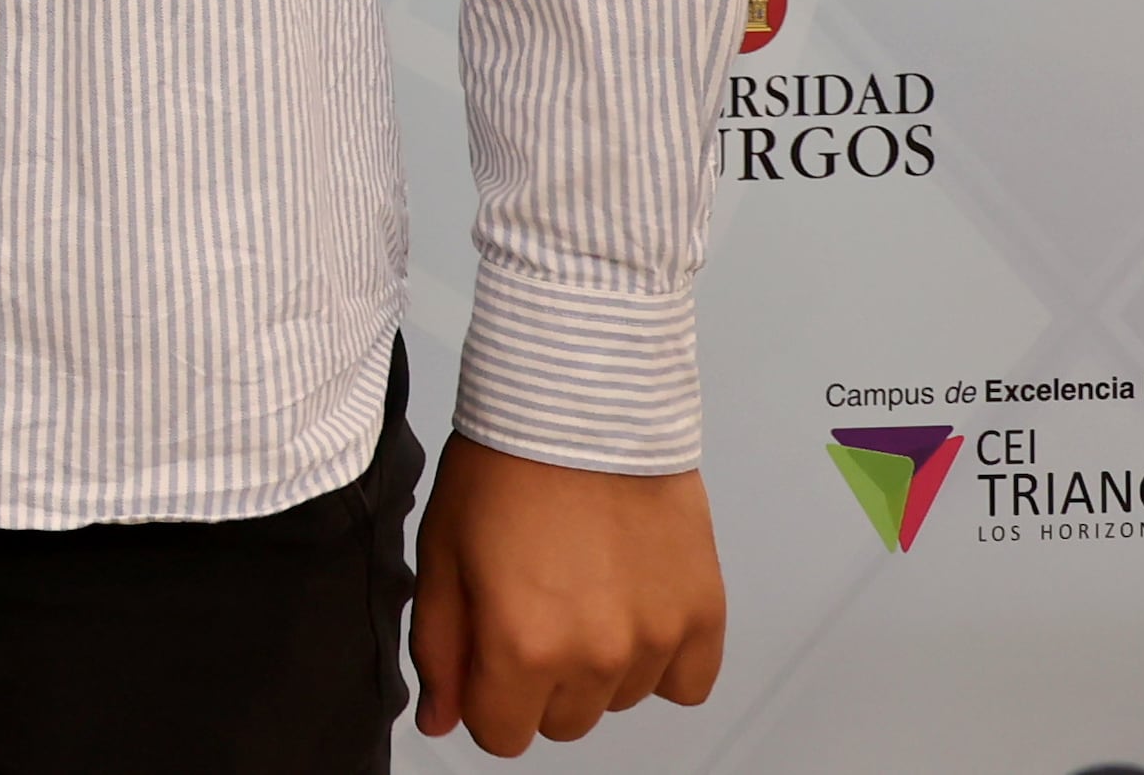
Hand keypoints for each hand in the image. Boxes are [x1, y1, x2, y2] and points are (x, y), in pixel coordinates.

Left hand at [410, 435, 724, 752]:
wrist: (580, 408)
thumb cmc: (505, 468)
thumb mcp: (442, 557)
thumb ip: (440, 649)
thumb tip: (442, 719)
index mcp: (521, 646)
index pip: (502, 736)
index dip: (486, 697)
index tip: (488, 659)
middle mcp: (595, 655)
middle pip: (562, 722)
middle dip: (539, 681)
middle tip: (535, 609)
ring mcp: (656, 640)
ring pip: (618, 701)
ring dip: (598, 666)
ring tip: (582, 590)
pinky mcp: (703, 615)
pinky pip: (685, 683)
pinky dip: (661, 659)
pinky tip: (632, 607)